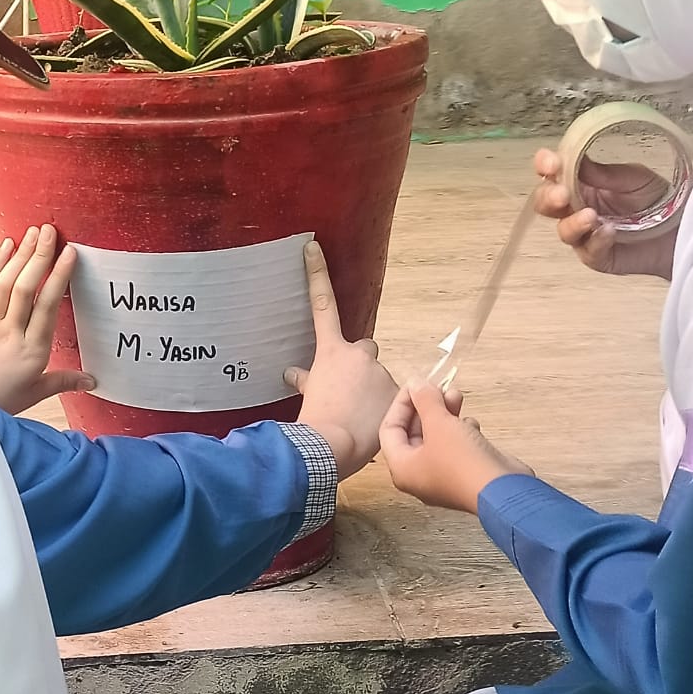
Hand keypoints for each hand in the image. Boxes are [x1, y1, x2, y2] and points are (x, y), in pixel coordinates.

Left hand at [0, 225, 94, 414]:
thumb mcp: (34, 393)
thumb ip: (63, 381)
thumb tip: (93, 381)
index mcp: (32, 351)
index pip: (47, 306)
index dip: (59, 276)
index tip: (70, 253)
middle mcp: (11, 334)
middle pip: (25, 289)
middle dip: (39, 256)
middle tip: (50, 231)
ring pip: (5, 284)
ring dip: (19, 255)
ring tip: (32, 232)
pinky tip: (6, 245)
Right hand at [283, 241, 397, 479]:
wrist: (331, 446)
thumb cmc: (313, 422)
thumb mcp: (306, 398)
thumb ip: (306, 381)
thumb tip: (293, 374)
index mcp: (332, 352)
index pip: (322, 305)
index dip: (317, 274)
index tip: (312, 247)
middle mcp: (359, 354)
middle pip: (365, 353)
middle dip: (360, 369)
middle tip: (351, 396)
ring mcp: (381, 373)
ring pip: (381, 380)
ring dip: (375, 394)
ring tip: (361, 422)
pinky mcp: (399, 394)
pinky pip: (398, 400)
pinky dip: (390, 411)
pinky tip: (376, 428)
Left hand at [380, 382, 533, 513]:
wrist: (504, 489)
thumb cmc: (463, 462)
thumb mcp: (439, 423)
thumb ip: (424, 399)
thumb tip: (416, 383)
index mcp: (403, 468)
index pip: (389, 429)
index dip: (401, 403)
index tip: (415, 384)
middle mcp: (419, 475)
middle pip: (413, 432)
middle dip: (426, 406)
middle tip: (438, 387)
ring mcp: (443, 476)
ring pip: (437, 437)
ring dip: (445, 414)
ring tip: (456, 395)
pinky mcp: (465, 474)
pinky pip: (456, 446)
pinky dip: (461, 430)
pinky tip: (471, 423)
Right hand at [534, 148, 675, 279]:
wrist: (681, 230)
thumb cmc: (657, 200)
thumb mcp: (632, 178)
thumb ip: (601, 173)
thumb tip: (571, 157)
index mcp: (580, 183)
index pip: (551, 173)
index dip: (545, 166)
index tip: (551, 165)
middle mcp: (576, 208)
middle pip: (545, 204)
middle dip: (549, 197)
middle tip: (562, 195)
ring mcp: (584, 234)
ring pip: (563, 231)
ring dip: (573, 223)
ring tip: (592, 216)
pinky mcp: (597, 257)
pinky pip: (588, 251)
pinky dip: (597, 240)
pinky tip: (609, 232)